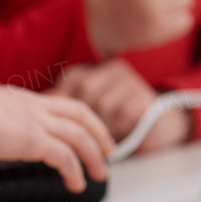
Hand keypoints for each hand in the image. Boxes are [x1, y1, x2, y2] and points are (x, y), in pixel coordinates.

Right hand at [0, 85, 111, 192]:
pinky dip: (75, 170)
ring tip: (99, 174)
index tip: (89, 132)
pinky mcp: (32, 138)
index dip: (79, 119)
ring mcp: (35, 120)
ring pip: (79, 136)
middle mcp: (33, 105)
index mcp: (21, 100)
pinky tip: (76, 183)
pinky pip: (65, 155)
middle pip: (80, 115)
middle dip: (99, 132)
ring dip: (94, 155)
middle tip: (108, 151)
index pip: (60, 105)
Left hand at [50, 60, 190, 152]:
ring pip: (103, 104)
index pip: (73, 78)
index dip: (61, 99)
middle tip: (84, 132)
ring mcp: (133, 82)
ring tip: (107, 133)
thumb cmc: (117, 119)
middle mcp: (117, 69)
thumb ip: (69, 103)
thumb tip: (43, 104)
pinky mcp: (146, 99)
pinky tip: (122, 131)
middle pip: (86, 89)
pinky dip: (119, 128)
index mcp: (100, 68)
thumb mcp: (92, 107)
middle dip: (81, 115)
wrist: (157, 127)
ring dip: (102, 124)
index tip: (58, 119)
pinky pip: (122, 115)